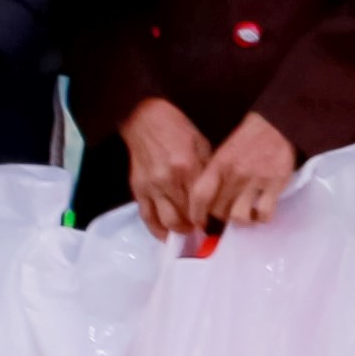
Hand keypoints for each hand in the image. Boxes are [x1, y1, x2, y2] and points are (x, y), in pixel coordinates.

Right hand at [120, 96, 217, 238]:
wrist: (146, 120)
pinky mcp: (138, 189)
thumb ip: (208, 172)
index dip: (209, 217)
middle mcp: (169, 181)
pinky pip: (147, 217)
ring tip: (186, 231)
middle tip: (201, 229)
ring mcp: (151, 187)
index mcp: (188, 168)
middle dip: (195, 227)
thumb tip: (217, 196)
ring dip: (178, 231)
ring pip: (166, 221)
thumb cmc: (178, 130)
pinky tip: (166, 235)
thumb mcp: (202, 145)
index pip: (202, 204)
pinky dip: (157, 230)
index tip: (215, 222)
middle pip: (185, 216)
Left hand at [192, 111, 296, 229]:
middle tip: (228, 212)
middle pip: (219, 210)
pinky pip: (264, 213)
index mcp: (219, 164)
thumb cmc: (247, 141)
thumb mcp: (223, 152)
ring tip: (246, 213)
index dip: (196, 213)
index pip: (200, 195)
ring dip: (242, 219)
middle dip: (221, 216)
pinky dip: (261, 217)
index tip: (200, 221)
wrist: (276, 125)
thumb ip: (214, 175)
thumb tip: (204, 203)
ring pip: (239, 217)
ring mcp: (255, 179)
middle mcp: (234, 173)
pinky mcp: (275, 183)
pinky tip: (261, 210)